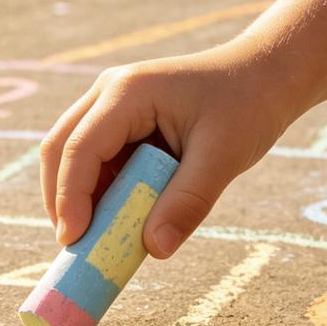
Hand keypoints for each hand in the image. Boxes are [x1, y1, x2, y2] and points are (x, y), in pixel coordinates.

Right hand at [39, 39, 294, 258]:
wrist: (265, 76)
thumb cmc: (247, 106)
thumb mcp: (223, 156)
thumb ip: (188, 202)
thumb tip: (155, 250)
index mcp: (128, 92)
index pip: (80, 147)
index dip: (70, 197)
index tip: (73, 241)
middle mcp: (109, 93)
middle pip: (61, 148)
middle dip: (62, 199)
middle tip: (74, 247)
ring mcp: (112, 105)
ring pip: (74, 157)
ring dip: (82, 198)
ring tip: (101, 239)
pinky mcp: (123, 122)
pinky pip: (99, 161)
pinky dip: (103, 192)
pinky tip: (122, 219)